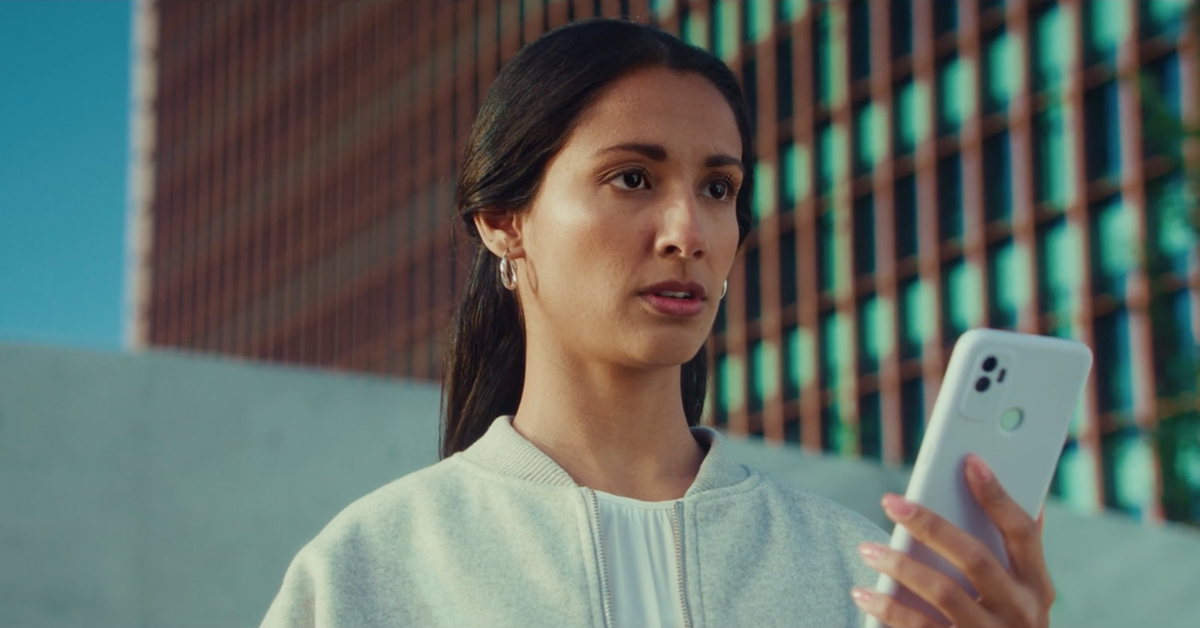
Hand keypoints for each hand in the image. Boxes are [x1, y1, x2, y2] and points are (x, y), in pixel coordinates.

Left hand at [850, 454, 1053, 627]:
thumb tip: (1029, 501)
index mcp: (1036, 586)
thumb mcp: (1022, 595)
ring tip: (867, 548)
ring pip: (943, 592)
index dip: (997, 495)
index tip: (968, 460)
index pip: (1021, 532)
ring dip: (900, 566)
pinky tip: (863, 593)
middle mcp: (1021, 612)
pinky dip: (888, 609)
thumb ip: (1017, 554)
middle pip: (975, 558)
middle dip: (930, 524)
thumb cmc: (1004, 624)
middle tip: (890, 501)